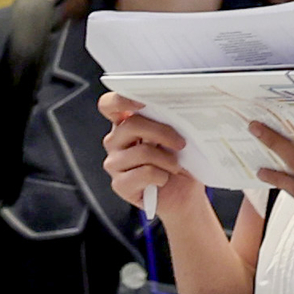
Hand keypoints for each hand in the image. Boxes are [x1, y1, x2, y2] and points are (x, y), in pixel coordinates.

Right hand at [99, 93, 205, 214]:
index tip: (141, 102)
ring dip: (167, 160)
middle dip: (162, 132)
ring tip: (175, 166)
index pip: (109, 105)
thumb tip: (178, 112)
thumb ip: (170, 122)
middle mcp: (116, 141)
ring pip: (141, 152)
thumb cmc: (181, 162)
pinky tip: (163, 180)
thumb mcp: (179, 136)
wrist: (184, 194)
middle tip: (181, 143)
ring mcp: (114, 163)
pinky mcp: (120, 184)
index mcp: (126, 123)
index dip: (120, 99)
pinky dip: (161, 177)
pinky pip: (143, 174)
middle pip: (131, 125)